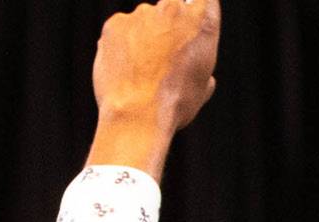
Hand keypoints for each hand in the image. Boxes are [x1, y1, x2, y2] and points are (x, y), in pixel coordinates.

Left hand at [84, 0, 220, 174]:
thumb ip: (201, 65)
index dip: (194, 9)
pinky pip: (120, 29)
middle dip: (167, 25)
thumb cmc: (175, 104)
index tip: (186, 25)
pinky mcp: (115, 23)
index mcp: (202, 22)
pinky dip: (120, 44)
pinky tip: (123, 68)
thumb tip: (202, 74)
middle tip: (161, 55)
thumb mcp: (202, 86)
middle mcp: (174, 10)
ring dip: (142, 36)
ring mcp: (142, 14)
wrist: (138, 114)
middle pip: (170, 7)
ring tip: (139, 69)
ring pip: (143, 20)